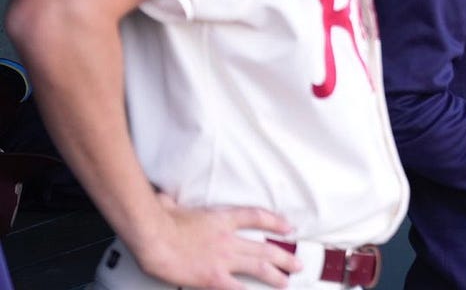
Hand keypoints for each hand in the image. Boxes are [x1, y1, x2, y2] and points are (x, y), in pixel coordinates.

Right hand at [130, 193, 298, 289]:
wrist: (153, 236)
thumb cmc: (159, 220)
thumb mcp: (172, 205)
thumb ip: (174, 203)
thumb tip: (165, 199)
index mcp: (222, 219)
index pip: (256, 217)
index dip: (275, 222)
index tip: (288, 227)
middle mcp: (228, 239)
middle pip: (264, 248)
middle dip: (284, 257)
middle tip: (297, 264)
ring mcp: (223, 259)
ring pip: (258, 267)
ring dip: (276, 275)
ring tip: (286, 281)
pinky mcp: (212, 277)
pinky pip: (236, 287)